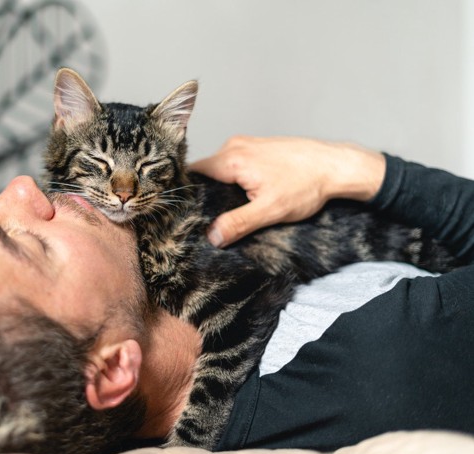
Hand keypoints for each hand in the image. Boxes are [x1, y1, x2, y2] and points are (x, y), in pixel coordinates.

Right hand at [190, 136, 385, 246]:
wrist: (337, 166)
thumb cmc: (307, 184)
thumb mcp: (270, 211)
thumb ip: (238, 223)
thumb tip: (212, 236)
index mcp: (232, 159)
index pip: (194, 174)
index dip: (188, 193)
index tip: (188, 212)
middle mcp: (235, 146)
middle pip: (206, 172)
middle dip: (206, 193)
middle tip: (211, 216)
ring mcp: (247, 144)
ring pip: (220, 168)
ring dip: (222, 187)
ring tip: (231, 207)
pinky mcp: (258, 148)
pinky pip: (235, 164)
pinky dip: (234, 180)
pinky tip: (247, 195)